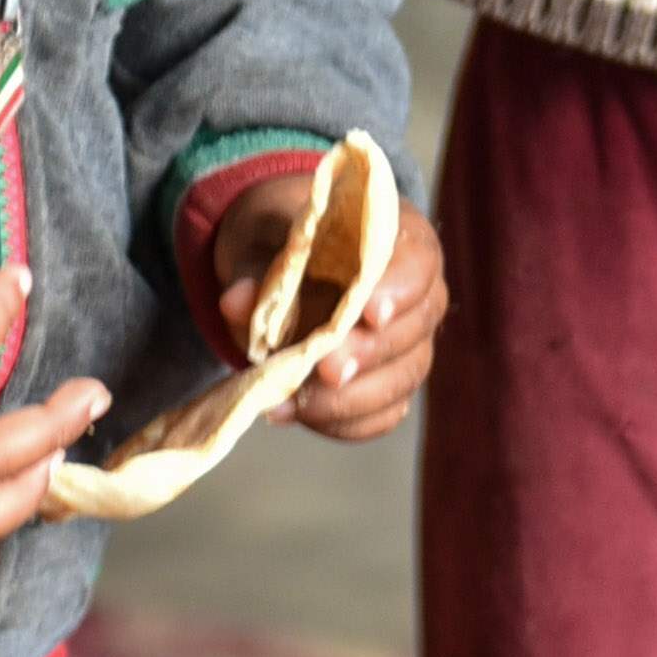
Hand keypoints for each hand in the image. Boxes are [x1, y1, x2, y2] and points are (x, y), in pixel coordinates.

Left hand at [208, 189, 448, 440]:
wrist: (277, 264)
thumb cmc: (283, 238)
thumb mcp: (261, 234)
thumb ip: (255, 267)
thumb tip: (237, 302)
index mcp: (399, 241)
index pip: (418, 265)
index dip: (399, 290)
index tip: (370, 312)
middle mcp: (417, 296)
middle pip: (413, 331)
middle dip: (367, 354)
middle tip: (328, 370)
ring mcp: (409, 345)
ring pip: (401, 381)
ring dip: (348, 399)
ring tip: (292, 401)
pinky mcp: (388, 385)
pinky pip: (381, 415)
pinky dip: (341, 422)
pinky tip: (294, 413)